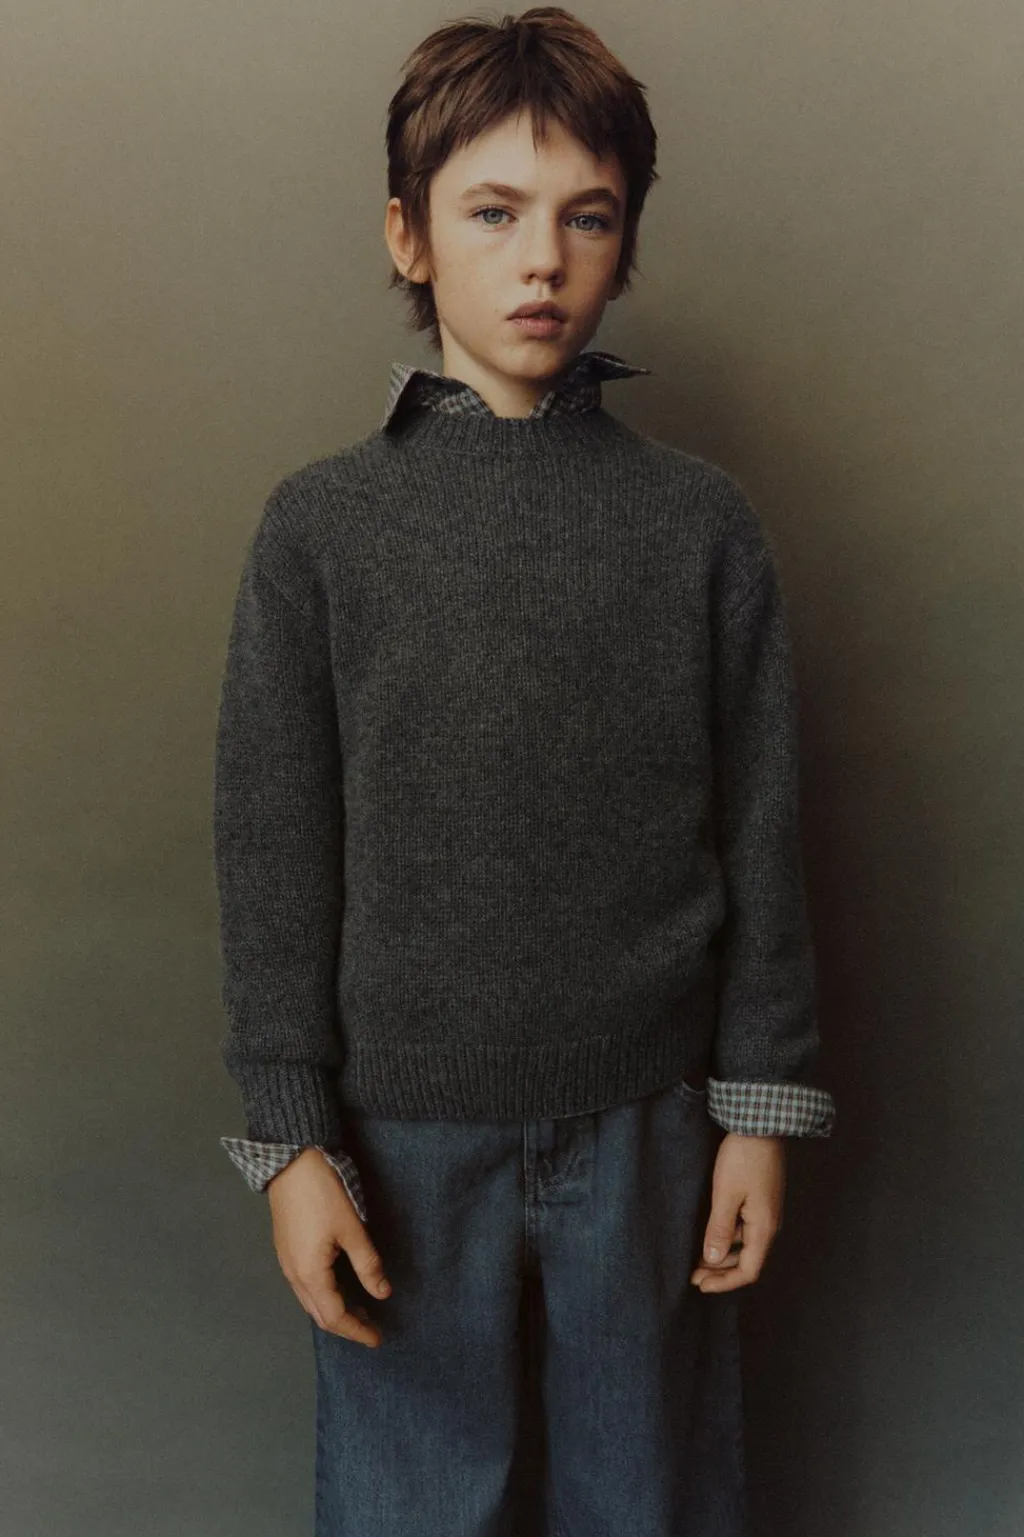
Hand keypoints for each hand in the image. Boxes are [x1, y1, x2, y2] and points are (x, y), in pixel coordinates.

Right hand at [266, 1147, 391, 1347]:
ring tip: (360, 1308)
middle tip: (372, 1327)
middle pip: (319, 1314)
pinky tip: (339, 1285)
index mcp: (310, 1274)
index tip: (378, 1338)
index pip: (334, 1316)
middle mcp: (294, 1274)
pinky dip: (324, 1295)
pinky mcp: (286, 1249)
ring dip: (334, 1310)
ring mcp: (287, 1262)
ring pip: (310, 1300)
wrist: (291, 1162)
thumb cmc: (323, 1193)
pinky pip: (304, 1286)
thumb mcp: (351, 1229)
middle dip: (346, 1325)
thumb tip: (382, 1294)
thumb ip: (367, 1264)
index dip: (357, 1330)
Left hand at [690, 1133, 785, 1291]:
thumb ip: (719, 1229)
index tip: (699, 1285)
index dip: (724, 1283)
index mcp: (764, 1227)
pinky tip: (711, 1234)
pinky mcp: (760, 1200)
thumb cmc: (744, 1157)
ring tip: (697, 1257)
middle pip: (747, 1261)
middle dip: (720, 1271)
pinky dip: (728, 1237)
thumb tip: (711, 1261)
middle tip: (693, 1274)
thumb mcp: (726, 1194)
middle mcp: (769, 1224)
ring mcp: (766, 1212)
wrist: (761, 1124)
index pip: (748, 1271)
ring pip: (745, 1245)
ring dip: (723, 1255)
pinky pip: (745, 1229)